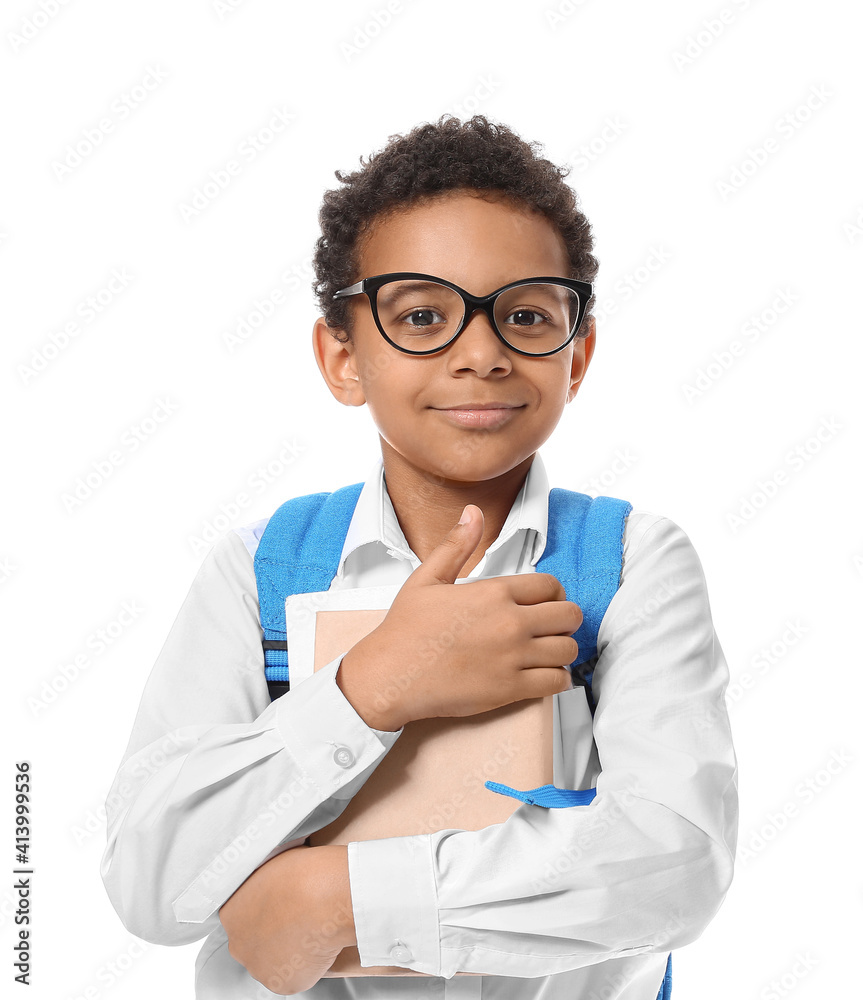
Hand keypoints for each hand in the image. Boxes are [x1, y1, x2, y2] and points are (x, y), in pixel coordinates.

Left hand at [219, 844, 354, 994]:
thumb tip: (275, 884)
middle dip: (272, 933)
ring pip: (273, 961)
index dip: (266, 909)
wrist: (325, 898)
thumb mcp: (274, 863)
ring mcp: (260, 968)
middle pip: (254, 942)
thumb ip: (265, 882)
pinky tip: (318, 945)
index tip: (283, 903)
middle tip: (297, 917)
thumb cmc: (304, 873)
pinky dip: (307, 965)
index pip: (243, 916)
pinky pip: (295, 975)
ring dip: (288, 951)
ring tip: (312, 930)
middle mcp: (239, 944)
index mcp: (231, 912)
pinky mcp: (283, 984)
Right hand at [339, 504, 580, 730]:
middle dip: (565, 620)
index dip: (554, 594)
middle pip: (568, 615)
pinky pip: (557, 681)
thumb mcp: (427, 578)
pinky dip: (557, 678)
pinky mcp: (511, 688)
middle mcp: (510, 622)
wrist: (391, 675)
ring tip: (547, 652)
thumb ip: (457, 545)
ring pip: (567, 649)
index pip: (550, 585)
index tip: (546, 603)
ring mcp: (513, 656)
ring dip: (561, 649)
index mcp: (494, 592)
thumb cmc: (405, 629)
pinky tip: (543, 675)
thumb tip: (473, 513)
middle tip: (551, 627)